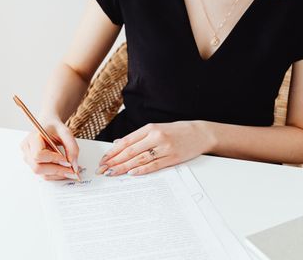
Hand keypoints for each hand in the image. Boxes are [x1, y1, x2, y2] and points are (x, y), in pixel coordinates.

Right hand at [20, 117, 79, 180]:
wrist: (48, 126)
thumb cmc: (54, 127)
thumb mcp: (66, 132)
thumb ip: (72, 147)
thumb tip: (74, 165)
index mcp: (32, 138)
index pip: (38, 154)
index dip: (53, 159)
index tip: (66, 159)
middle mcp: (27, 149)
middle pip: (38, 167)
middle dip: (57, 170)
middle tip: (72, 169)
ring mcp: (28, 158)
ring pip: (41, 173)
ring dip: (58, 174)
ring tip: (70, 170)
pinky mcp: (33, 164)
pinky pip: (44, 174)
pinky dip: (56, 174)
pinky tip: (64, 170)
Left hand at [97, 121, 213, 175]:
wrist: (200, 133)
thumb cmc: (177, 131)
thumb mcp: (156, 128)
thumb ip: (138, 137)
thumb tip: (119, 143)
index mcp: (150, 128)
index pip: (126, 141)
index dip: (113, 152)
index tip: (103, 159)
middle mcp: (156, 137)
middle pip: (130, 151)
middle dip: (114, 161)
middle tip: (103, 169)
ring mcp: (164, 148)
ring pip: (140, 159)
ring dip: (124, 167)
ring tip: (112, 173)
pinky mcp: (172, 158)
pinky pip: (154, 165)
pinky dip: (142, 170)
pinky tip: (132, 173)